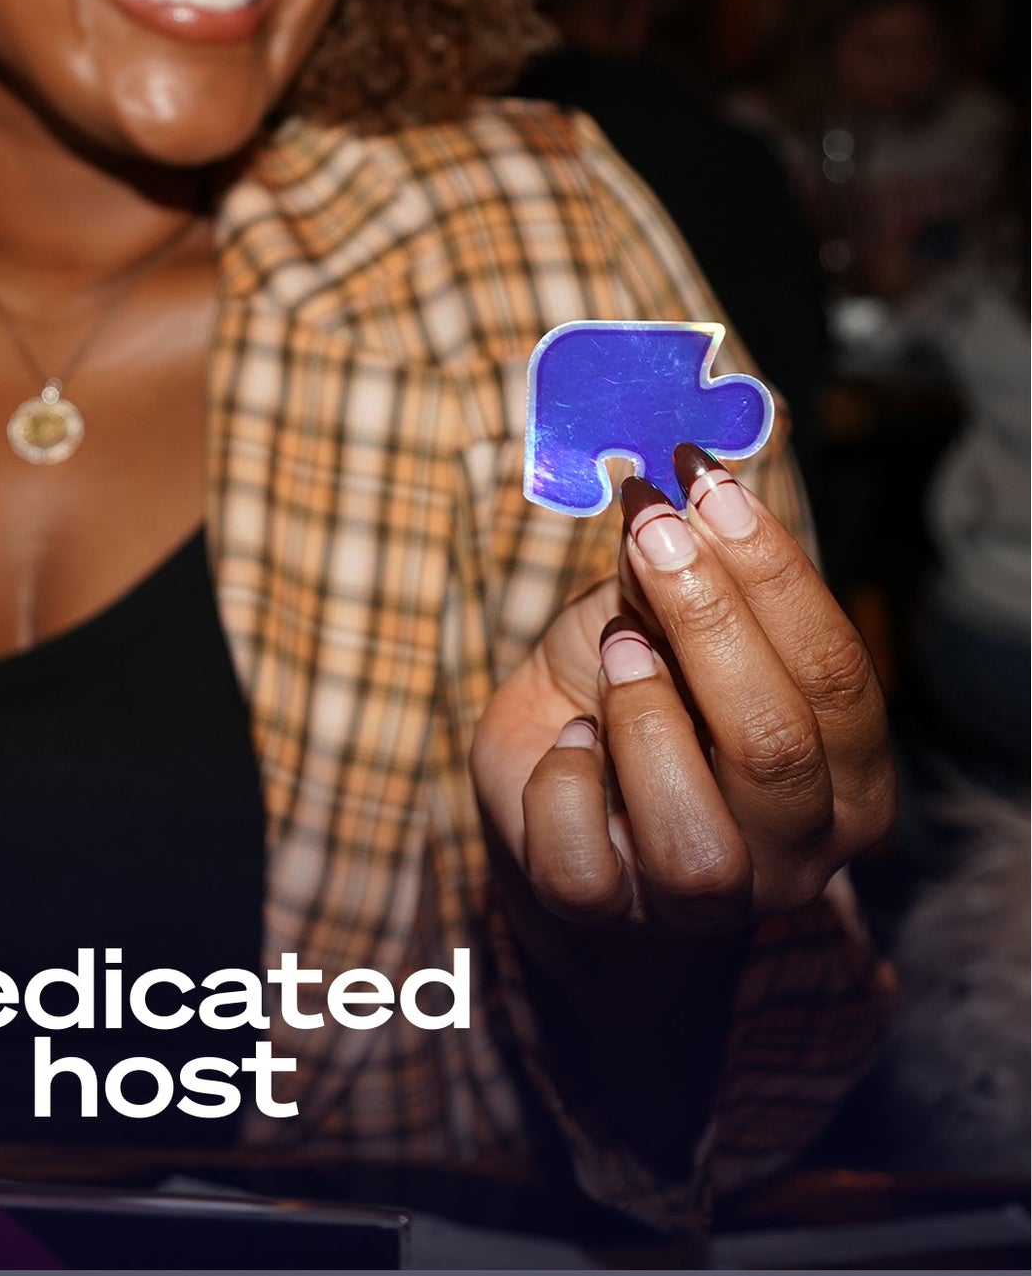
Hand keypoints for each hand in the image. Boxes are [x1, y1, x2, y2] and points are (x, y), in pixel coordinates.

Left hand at [473, 444, 895, 938]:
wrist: (549, 791)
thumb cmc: (624, 694)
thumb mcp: (652, 622)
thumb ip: (674, 581)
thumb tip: (673, 506)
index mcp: (845, 773)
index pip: (836, 672)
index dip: (772, 570)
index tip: (705, 482)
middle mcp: (797, 847)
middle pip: (776, 744)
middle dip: (710, 621)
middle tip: (652, 533)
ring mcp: (704, 898)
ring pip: (695, 836)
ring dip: (645, 721)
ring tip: (615, 656)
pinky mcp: (608, 913)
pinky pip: (584, 865)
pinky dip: (564, 788)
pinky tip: (568, 743)